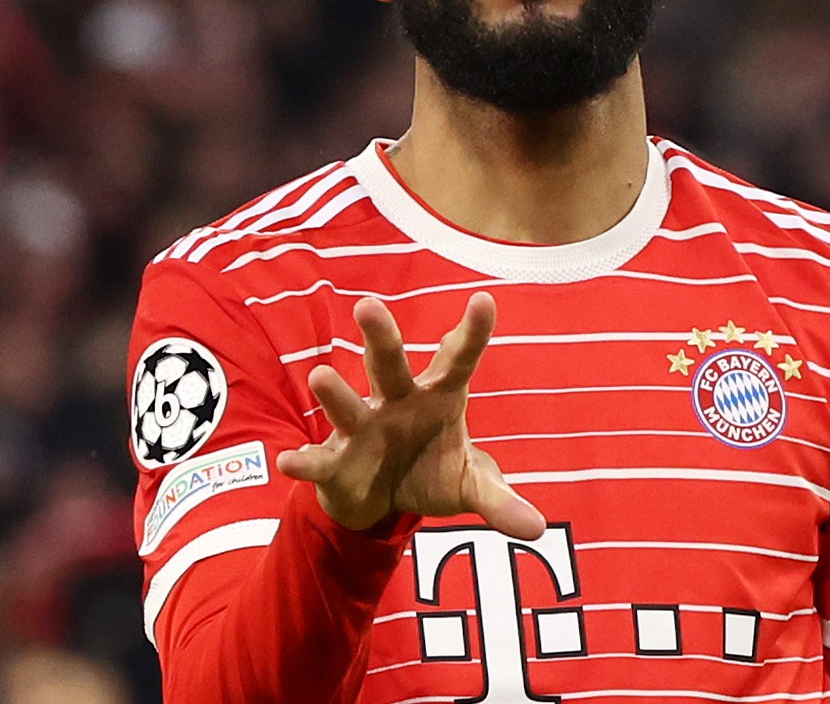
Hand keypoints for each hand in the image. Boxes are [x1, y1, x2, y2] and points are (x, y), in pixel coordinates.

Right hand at [274, 292, 545, 539]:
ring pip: (347, 404)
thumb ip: (500, 500)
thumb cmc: (432, 471)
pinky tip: (290, 463)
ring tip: (320, 377)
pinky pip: (318, 459)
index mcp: (438, 396)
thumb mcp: (470, 485)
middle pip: (388, 365)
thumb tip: (538, 529)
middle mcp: (397, 401)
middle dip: (379, 337)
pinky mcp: (336, 461)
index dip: (472, 331)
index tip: (485, 300)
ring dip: (335, 394)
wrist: (384, 499)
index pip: (458, 359)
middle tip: (368, 306)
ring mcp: (362, 428)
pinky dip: (304, 462)